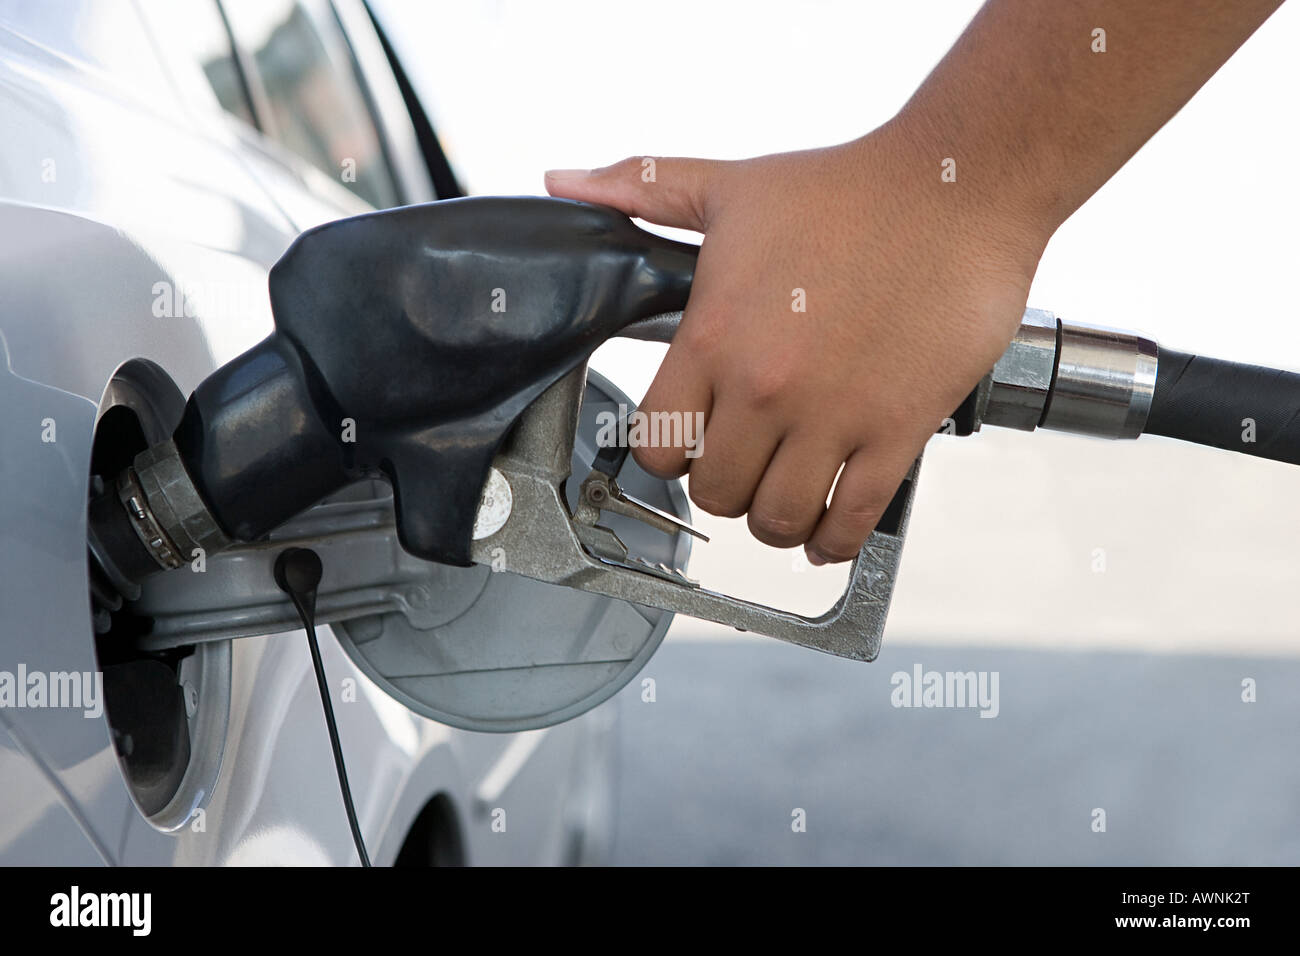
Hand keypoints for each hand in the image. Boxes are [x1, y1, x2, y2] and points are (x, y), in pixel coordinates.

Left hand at [546, 120, 1048, 563]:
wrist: (955, 186)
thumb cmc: (848, 186)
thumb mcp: (730, 185)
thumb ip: (642, 188)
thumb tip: (565, 183)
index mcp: (714, 336)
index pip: (657, 445)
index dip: (667, 453)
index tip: (686, 445)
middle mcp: (765, 386)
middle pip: (714, 494)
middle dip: (723, 491)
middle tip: (742, 472)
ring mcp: (833, 415)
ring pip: (777, 519)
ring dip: (775, 522)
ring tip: (783, 503)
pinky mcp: (897, 430)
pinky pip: (852, 520)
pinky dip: (834, 542)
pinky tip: (827, 535)